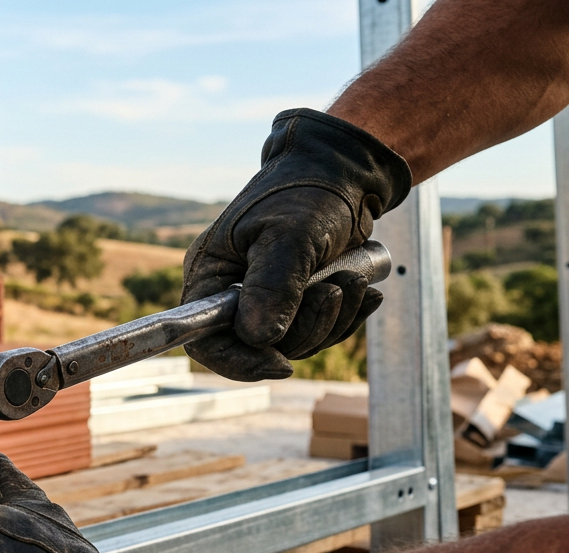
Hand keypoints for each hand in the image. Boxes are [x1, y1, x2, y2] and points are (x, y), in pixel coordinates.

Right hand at [181, 108, 409, 380]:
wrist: (345, 172)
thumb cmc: (307, 191)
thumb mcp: (289, 234)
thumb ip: (272, 286)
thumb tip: (258, 338)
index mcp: (211, 274)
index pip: (204, 340)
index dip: (238, 361)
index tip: (281, 363)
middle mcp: (231, 292)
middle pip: (257, 347)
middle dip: (304, 329)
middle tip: (335, 290)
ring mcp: (265, 299)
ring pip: (294, 343)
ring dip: (333, 318)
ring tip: (354, 278)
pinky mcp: (297, 301)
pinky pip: (318, 331)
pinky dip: (346, 315)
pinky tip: (364, 288)